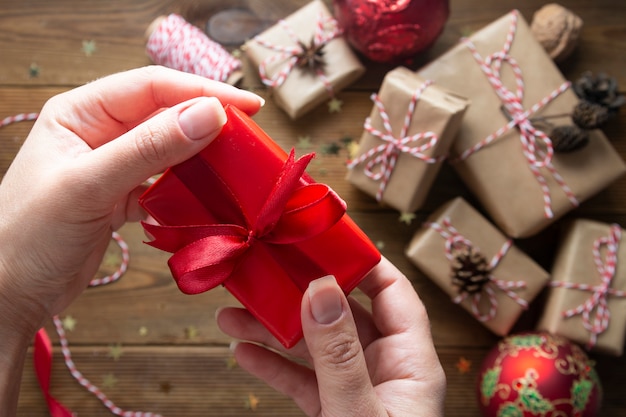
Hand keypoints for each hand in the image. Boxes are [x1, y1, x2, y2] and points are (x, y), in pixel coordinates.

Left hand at [0, 66, 262, 335]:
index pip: (151, 87)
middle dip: (206, 124)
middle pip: (165, 116)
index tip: (247, 107)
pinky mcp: (122, 197)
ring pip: (169, 150)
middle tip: (249, 138)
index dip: (202, 92)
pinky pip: (165, 184)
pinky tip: (201, 200)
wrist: (9, 294)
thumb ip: (149, 148)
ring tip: (233, 167)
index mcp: (81, 113)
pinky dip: (185, 192)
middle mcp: (99, 133)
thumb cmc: (29, 235)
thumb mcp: (88, 185)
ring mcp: (112, 166)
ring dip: (200, 158)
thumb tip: (210, 115)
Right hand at [217, 257, 445, 416]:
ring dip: (275, 329)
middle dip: (301, 293)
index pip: (391, 292)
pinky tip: (243, 352)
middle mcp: (387, 371)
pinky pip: (303, 382)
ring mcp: (359, 392)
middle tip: (264, 271)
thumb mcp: (357, 413)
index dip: (361, 262)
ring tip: (232, 312)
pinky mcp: (335, 414)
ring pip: (315, 348)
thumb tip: (321, 288)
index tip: (322, 240)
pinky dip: (274, 367)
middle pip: (343, 315)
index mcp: (410, 363)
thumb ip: (338, 354)